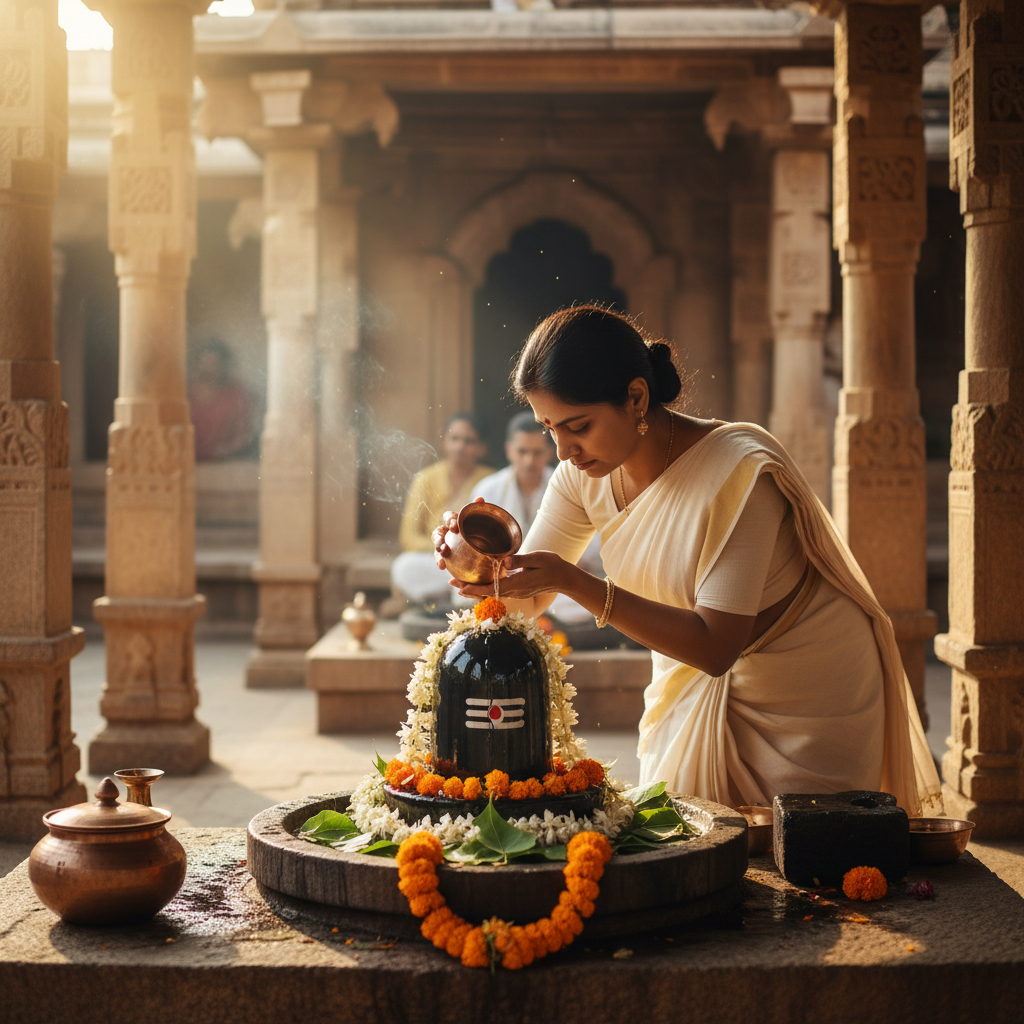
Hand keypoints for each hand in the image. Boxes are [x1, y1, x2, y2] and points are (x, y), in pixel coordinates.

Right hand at [432, 496, 484, 571]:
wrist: (483, 546)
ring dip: (437, 553)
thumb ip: (479, 511)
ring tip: (441, 560)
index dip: (449, 521)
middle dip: (438, 540)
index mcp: (454, 521)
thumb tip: (480, 499)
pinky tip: (442, 567)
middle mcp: (446, 532)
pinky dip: (440, 562)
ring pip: (436, 547)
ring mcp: (444, 545)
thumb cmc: (481, 531)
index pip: (448, 517)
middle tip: (444, 547)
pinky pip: (440, 559)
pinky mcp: (445, 556)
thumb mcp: (482, 521)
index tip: (454, 528)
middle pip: (437, 533)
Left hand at [450, 550, 570, 600]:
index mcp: (517, 584)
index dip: (474, 589)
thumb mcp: (538, 558)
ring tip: (459, 582)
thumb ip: (521, 559)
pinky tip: (478, 581)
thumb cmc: (552, 565)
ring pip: (491, 592)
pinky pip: (498, 589)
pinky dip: (485, 586)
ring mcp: (516, 591)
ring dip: (475, 588)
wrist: (564, 578)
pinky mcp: (518, 589)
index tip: (460, 587)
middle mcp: (514, 590)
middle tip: (451, 581)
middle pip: (487, 592)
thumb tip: (505, 561)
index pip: (491, 589)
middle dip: (468, 588)